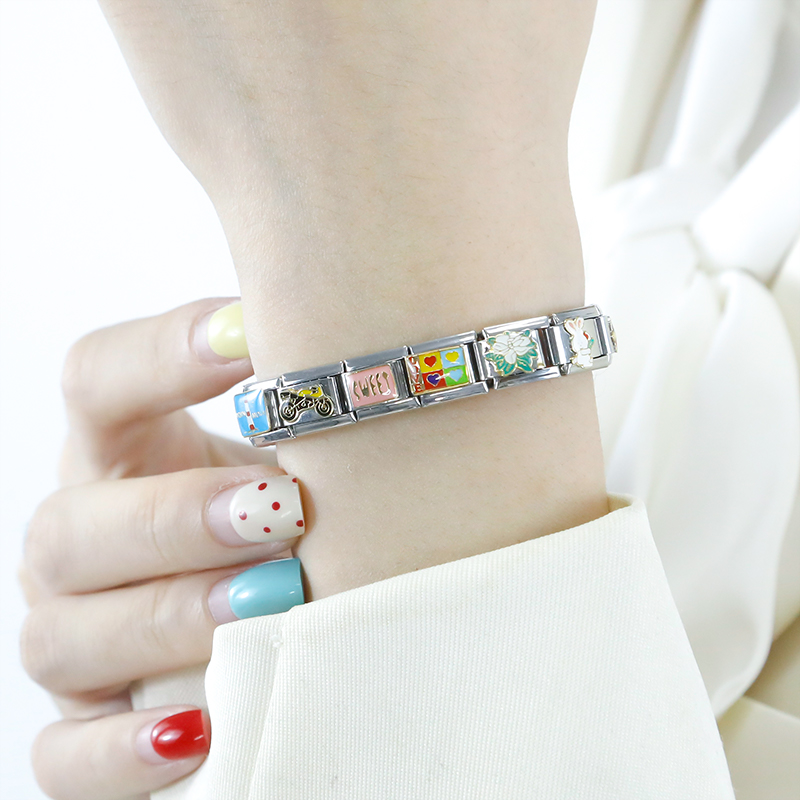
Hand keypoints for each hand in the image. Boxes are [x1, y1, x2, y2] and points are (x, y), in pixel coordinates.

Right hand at [19, 298, 310, 799]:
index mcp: (123, 454)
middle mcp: (80, 544)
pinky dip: (122, 754)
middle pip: (70, 525)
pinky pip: (65, 758)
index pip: (96, 379)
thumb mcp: (296, 461)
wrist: (271, 610)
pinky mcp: (83, 729)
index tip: (250, 332)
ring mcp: (73, 641)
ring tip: (268, 607)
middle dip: (173, 519)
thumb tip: (376, 358)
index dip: (160, 352)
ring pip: (63, 638)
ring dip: (168, 622)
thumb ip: (313, 419)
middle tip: (277, 510)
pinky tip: (203, 731)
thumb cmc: (293, 519)